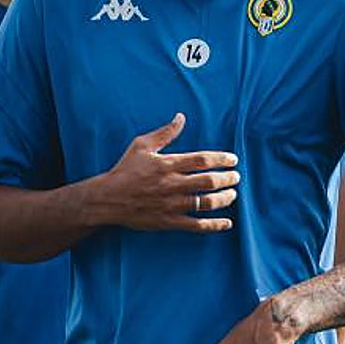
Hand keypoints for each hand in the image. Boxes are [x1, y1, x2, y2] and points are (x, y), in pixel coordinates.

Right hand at [97, 113, 238, 233]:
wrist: (108, 199)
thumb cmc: (125, 170)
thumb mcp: (141, 145)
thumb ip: (165, 133)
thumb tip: (181, 117)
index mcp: (168, 164)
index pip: (203, 160)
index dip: (222, 159)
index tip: (233, 160)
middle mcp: (173, 184)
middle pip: (209, 181)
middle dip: (228, 179)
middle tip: (236, 177)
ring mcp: (172, 204)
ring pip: (206, 203)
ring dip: (224, 199)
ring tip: (232, 195)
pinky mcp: (169, 221)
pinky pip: (197, 225)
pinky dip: (214, 225)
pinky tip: (227, 223)